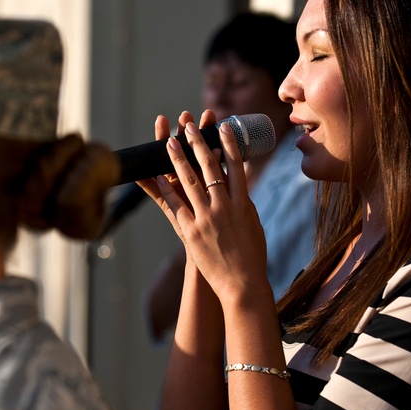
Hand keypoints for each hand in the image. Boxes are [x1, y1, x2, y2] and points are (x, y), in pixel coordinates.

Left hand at [138, 109, 269, 305]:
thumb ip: (244, 203)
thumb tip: (238, 185)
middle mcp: (224, 207)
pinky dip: (165, 188)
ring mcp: (206, 219)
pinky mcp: (191, 232)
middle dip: (197, 144)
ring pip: (189, 182)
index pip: (236, 167)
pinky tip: (157, 174)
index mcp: (243, 204)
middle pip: (209, 168)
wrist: (242, 284)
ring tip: (167, 141)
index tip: (222, 127)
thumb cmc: (252, 256)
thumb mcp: (253, 224)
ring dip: (177, 159)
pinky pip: (175, 205)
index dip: (228, 144)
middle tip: (188, 125)